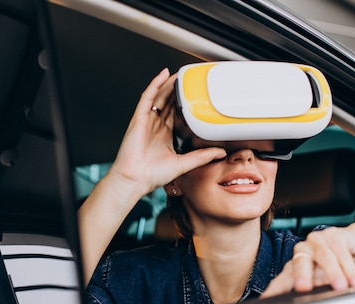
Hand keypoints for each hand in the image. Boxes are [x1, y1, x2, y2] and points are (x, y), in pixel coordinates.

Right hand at [107, 68, 225, 195]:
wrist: (135, 179)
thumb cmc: (151, 175)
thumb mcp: (184, 164)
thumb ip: (201, 156)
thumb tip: (219, 152)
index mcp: (164, 135)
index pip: (176, 113)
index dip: (185, 103)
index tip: (196, 95)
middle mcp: (155, 126)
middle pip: (168, 102)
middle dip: (178, 90)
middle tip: (189, 78)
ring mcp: (147, 121)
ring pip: (159, 96)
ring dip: (169, 84)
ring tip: (180, 72)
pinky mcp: (139, 119)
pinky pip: (147, 97)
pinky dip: (155, 85)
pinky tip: (163, 75)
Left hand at [261, 225, 354, 297]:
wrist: (352, 245)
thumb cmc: (332, 265)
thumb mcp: (320, 281)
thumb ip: (312, 292)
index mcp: (294, 266)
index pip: (282, 280)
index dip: (275, 290)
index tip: (268, 301)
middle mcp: (302, 251)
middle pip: (299, 263)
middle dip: (301, 275)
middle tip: (303, 288)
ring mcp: (316, 241)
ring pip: (323, 256)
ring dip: (333, 272)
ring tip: (340, 286)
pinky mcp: (333, 235)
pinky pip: (340, 251)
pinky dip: (348, 266)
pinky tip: (353, 278)